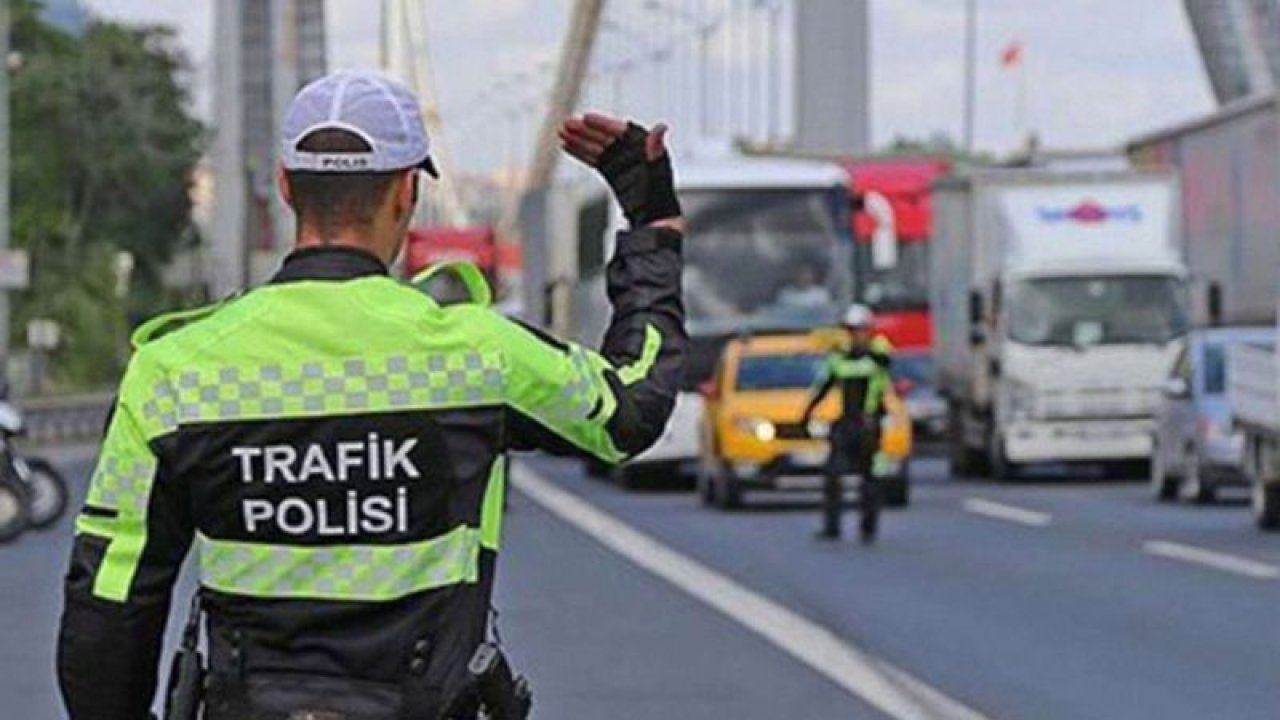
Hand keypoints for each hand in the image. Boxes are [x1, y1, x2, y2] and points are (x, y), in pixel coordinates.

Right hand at [558, 113, 682, 228]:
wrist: (655, 223)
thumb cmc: (659, 202)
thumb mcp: (657, 175)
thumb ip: (656, 152)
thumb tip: (660, 128)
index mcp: (645, 150)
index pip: (622, 131)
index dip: (604, 124)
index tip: (586, 118)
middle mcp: (633, 154)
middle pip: (607, 138)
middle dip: (586, 131)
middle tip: (567, 125)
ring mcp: (623, 164)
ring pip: (599, 148)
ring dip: (580, 140)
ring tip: (562, 134)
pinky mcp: (615, 175)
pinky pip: (597, 160)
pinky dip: (583, 153)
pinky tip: (570, 147)